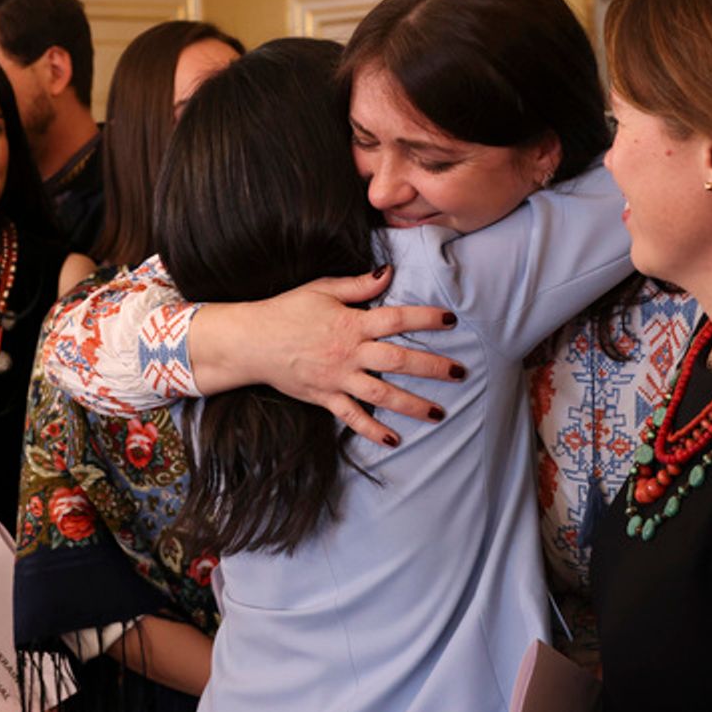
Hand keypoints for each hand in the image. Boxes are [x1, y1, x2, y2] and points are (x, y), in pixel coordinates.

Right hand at [221, 266, 463, 445]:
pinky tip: (394, 439)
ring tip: (439, 413)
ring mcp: (337, 378)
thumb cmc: (287, 311)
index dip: (425, 319)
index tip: (450, 320)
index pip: (396, 319)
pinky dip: (372, 429)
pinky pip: (352, 417)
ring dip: (412, 404)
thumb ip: (358, 285)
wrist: (252, 341)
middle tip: (459, 373)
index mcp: (351, 323)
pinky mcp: (324, 397)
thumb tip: (389, 272)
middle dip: (431, 368)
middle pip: (398, 361)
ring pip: (381, 393)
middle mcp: (349, 352)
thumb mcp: (322, 289)